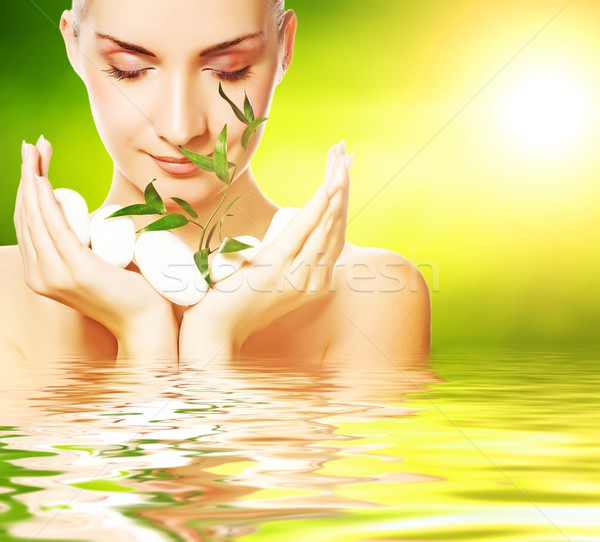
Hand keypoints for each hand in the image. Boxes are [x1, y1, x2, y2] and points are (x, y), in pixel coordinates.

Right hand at [13, 136, 176, 342]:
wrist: (145, 320)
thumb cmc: (128, 291)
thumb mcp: (98, 265)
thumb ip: (85, 249)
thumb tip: (89, 225)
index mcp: (42, 272)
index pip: (28, 221)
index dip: (29, 187)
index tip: (36, 158)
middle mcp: (39, 275)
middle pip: (27, 214)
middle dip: (28, 174)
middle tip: (35, 145)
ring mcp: (55, 275)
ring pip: (37, 217)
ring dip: (33, 179)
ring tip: (36, 150)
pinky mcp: (76, 271)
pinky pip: (55, 229)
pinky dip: (45, 201)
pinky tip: (41, 180)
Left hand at [179, 140, 351, 355]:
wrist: (217, 332)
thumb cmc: (237, 306)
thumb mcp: (268, 280)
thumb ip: (282, 263)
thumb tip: (284, 241)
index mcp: (315, 281)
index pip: (335, 234)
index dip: (342, 202)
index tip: (343, 173)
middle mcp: (315, 279)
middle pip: (336, 223)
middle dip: (343, 184)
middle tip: (346, 152)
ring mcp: (299, 275)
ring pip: (325, 223)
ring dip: (335, 185)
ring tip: (341, 156)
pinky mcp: (278, 268)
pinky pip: (305, 232)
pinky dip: (320, 206)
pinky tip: (331, 186)